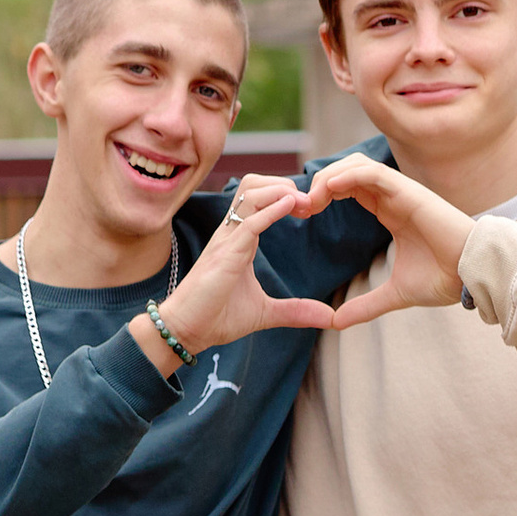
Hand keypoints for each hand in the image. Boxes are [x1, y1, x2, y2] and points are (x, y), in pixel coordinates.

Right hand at [142, 174, 345, 363]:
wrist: (187, 331)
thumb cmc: (217, 317)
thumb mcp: (265, 313)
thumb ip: (296, 311)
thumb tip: (330, 317)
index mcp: (240, 238)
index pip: (261, 198)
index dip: (286, 195)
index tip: (309, 209)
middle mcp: (232, 232)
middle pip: (254, 184)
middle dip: (284, 185)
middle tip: (309, 204)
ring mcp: (227, 240)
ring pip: (250, 193)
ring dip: (279, 191)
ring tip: (302, 205)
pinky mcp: (225, 255)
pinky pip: (248, 222)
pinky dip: (271, 211)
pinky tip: (290, 207)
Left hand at [299, 149, 470, 327]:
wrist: (471, 276)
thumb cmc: (444, 280)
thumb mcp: (395, 295)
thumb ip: (366, 306)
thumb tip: (337, 323)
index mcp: (390, 211)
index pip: (348, 188)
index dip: (322, 195)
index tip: (301, 215)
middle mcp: (393, 196)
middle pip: (346, 171)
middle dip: (318, 184)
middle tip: (298, 208)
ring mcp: (401, 191)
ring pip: (355, 165)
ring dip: (328, 177)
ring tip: (310, 202)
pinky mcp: (409, 191)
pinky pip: (372, 172)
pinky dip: (347, 176)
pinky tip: (329, 191)